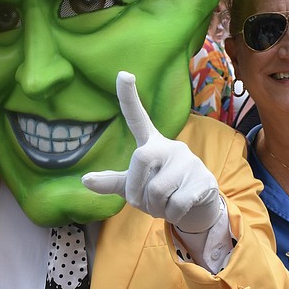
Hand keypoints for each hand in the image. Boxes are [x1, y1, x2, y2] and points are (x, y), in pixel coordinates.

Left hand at [82, 71, 221, 232]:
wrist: (198, 206)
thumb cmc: (162, 191)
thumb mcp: (135, 186)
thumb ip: (113, 182)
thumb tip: (85, 180)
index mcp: (151, 145)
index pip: (137, 118)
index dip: (129, 98)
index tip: (123, 73)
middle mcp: (169, 147)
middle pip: (140, 159)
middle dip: (136, 189)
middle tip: (143, 201)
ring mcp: (188, 161)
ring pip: (157, 190)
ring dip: (154, 207)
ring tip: (164, 204)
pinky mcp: (203, 179)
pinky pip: (175, 204)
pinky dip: (171, 214)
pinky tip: (179, 208)